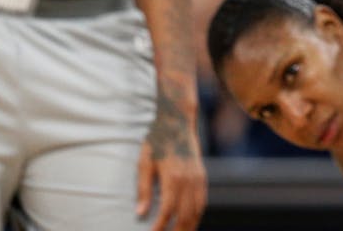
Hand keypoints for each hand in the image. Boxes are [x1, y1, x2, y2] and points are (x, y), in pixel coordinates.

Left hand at [136, 110, 206, 230]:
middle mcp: (189, 180)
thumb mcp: (144, 163)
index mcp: (173, 178)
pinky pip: (202, 201)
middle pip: (185, 215)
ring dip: (189, 227)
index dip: (160, 227)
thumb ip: (143, 189)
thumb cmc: (156, 142)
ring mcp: (198, 178)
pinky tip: (191, 223)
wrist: (177, 122)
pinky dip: (197, 215)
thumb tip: (140, 213)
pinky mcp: (202, 176)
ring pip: (197, 211)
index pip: (168, 211)